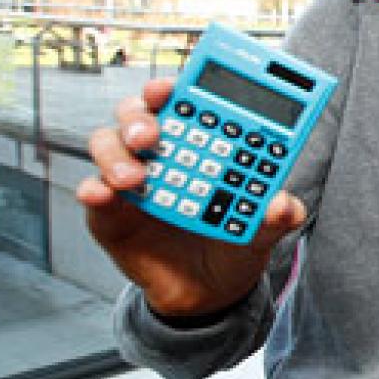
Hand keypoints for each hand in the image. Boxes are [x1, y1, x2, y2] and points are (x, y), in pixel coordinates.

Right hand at [76, 78, 308, 316]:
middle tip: (152, 133)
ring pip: (108, 144)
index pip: (183, 102)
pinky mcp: (110, 213)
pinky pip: (94, 192)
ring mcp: (132, 180)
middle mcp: (160, 152)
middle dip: (140, 114)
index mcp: (199, 142)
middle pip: (138, 113)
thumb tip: (284, 205)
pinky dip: (94, 189)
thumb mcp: (263, 228)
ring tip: (135, 176)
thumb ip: (277, 214)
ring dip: (117, 153)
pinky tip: (103, 194)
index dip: (176, 87)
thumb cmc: (233, 243)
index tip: (176, 86)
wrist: (210, 292)